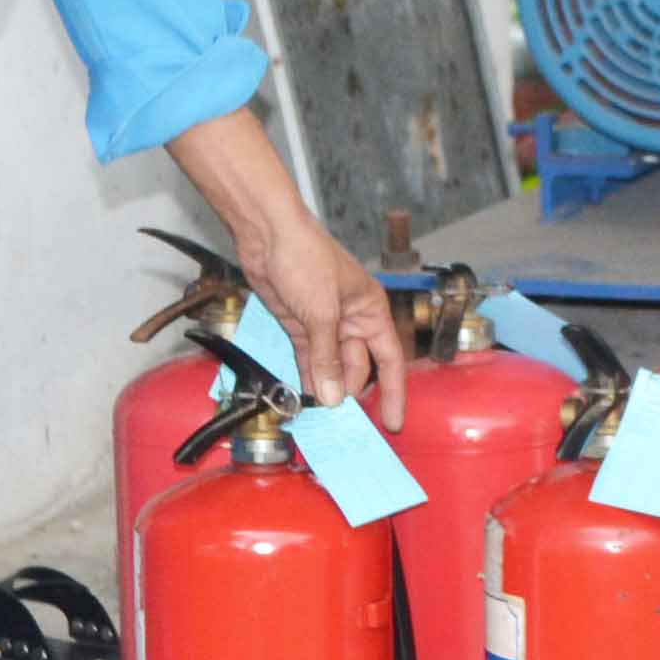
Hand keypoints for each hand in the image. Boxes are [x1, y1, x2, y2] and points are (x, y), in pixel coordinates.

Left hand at [158, 106, 406, 420]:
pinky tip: (306, 396)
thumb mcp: (321, 313)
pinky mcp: (300, 324)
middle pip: (358, 367)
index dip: (393, 392)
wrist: (267, 235)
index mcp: (370, 311)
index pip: (389, 359)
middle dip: (350, 393)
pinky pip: (310, 358)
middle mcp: (352, 319)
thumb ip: (327, 358)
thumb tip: (332, 397)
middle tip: (341, 423)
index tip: (392, 421)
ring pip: (332, 366)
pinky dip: (309, 376)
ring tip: (322, 417)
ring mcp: (325, 324)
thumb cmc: (305, 258)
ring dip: (327, 388)